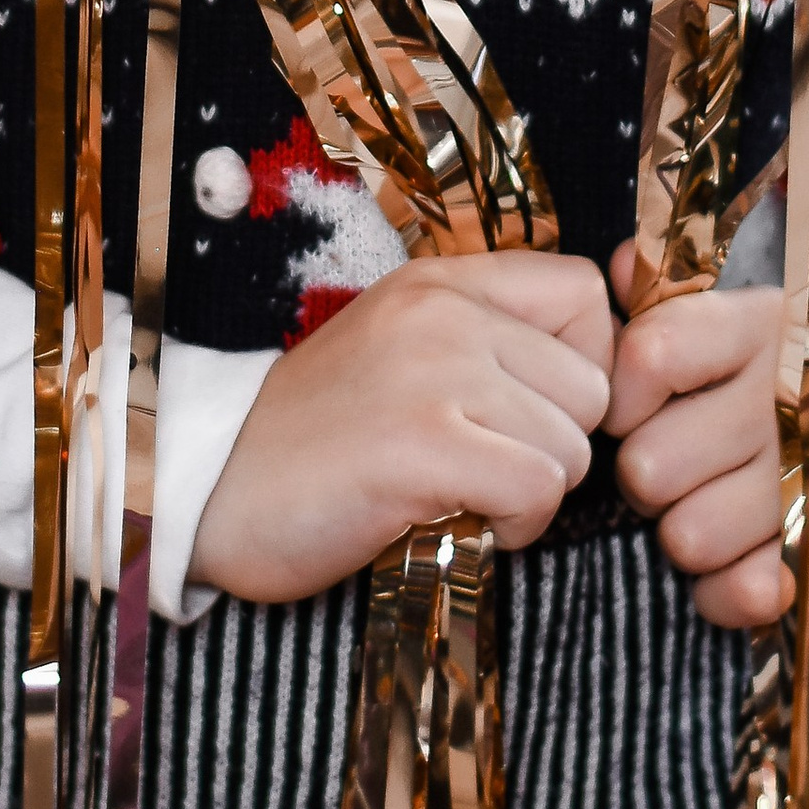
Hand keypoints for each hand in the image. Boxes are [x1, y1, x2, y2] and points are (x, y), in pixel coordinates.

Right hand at [190, 251, 616, 605]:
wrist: (212, 490)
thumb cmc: (315, 439)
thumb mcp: (401, 354)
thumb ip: (483, 344)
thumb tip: (595, 380)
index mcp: (438, 282)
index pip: (584, 293)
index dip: (589, 364)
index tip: (541, 414)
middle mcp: (442, 312)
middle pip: (590, 384)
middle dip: (558, 444)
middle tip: (492, 470)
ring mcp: (432, 374)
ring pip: (572, 443)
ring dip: (535, 492)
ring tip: (466, 496)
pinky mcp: (422, 445)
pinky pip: (538, 487)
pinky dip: (516, 526)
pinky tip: (463, 523)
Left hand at [604, 251, 808, 629]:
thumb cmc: (779, 372)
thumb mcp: (729, 316)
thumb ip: (663, 293)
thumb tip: (617, 268)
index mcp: (758, 326)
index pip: (651, 355)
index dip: (622, 393)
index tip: (633, 404)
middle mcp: (794, 396)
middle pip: (649, 466)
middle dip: (646, 473)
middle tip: (674, 461)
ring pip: (687, 536)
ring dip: (684, 530)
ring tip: (709, 501)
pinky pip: (742, 592)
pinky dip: (725, 588)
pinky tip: (737, 556)